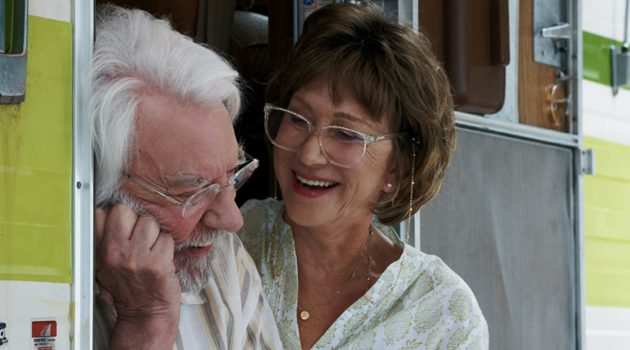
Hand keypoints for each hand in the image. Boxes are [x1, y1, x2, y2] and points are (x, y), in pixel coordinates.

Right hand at [95, 205, 180, 349]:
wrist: (145, 314)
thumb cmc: (128, 287)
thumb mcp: (105, 265)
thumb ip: (105, 239)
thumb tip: (110, 210)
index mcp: (100, 251)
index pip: (101, 213)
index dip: (116, 217)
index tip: (124, 226)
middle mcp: (115, 252)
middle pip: (125, 210)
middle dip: (136, 220)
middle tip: (140, 237)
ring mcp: (136, 257)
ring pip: (150, 222)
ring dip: (155, 233)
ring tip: (152, 249)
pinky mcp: (157, 263)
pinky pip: (167, 238)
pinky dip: (168, 246)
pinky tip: (162, 258)